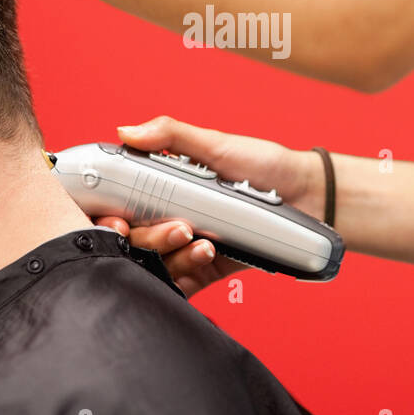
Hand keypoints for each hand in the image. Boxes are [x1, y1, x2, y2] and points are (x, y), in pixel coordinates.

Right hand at [91, 115, 325, 297]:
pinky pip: (181, 283)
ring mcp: (183, 246)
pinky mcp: (204, 270)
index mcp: (159, 187)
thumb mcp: (217, 144)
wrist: (310, 198)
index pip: (115, 205)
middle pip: (131, 239)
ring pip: (154, 264)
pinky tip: (208, 255)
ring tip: (202, 241)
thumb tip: (126, 130)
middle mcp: (165, 217)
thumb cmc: (264, 166)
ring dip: (171, 254)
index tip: (114, 219)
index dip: (103, 216)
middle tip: (176, 226)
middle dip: (145, 237)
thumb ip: (172, 135)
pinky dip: (187, 273)